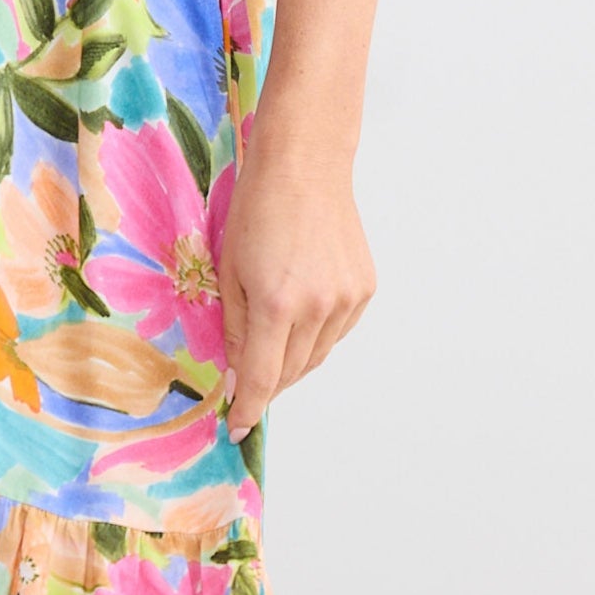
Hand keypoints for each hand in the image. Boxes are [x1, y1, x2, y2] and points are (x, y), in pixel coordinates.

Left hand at [217, 123, 376, 440]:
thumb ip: (234, 328)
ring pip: (316, 355)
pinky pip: (336, 331)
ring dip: (291, 361)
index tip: (237, 428)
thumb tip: (236, 376)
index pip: (262, 377)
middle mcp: (318, 307)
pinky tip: (299, 317)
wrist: (304, 166)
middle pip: (290, 371)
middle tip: (246, 384)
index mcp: (276, 304)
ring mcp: (347, 299)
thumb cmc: (257, 209)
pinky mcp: (364, 288)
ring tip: (271, 344)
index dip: (248, 407)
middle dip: (266, 383)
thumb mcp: (229, 270)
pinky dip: (315, 336)